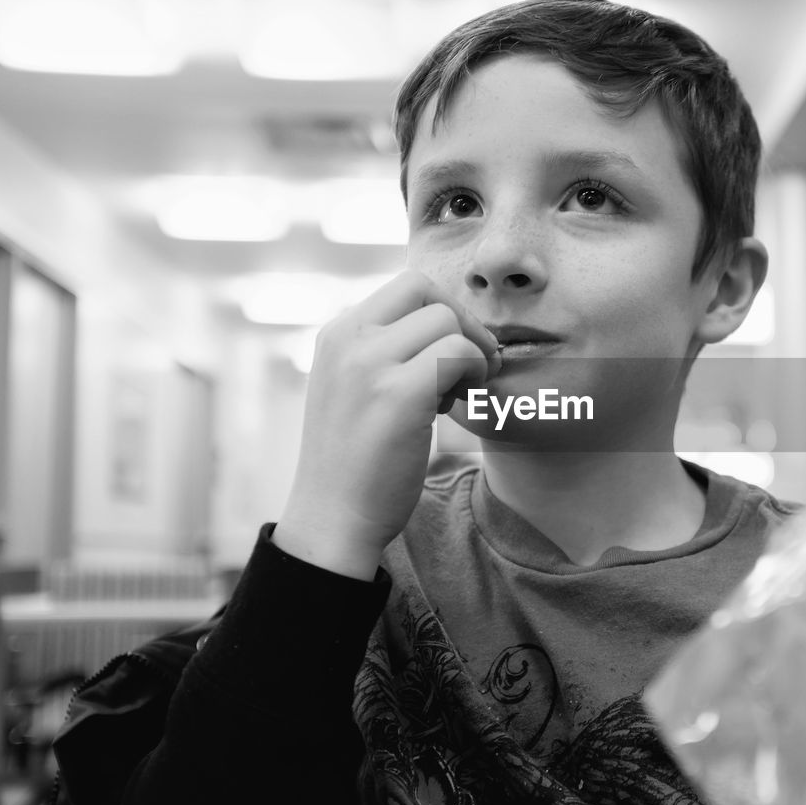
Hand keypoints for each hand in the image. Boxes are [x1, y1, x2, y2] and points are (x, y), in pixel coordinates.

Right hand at [274, 270, 499, 578]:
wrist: (331, 519)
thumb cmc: (354, 460)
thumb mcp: (355, 387)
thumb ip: (385, 351)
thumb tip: (447, 324)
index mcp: (337, 333)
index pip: (406, 285)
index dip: (442, 312)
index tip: (450, 353)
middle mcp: (347, 339)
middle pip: (427, 291)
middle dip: (463, 324)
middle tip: (470, 368)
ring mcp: (368, 364)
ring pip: (447, 321)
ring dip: (470, 354)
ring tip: (457, 394)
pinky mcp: (396, 394)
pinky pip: (458, 354)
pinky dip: (474, 374)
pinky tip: (459, 405)